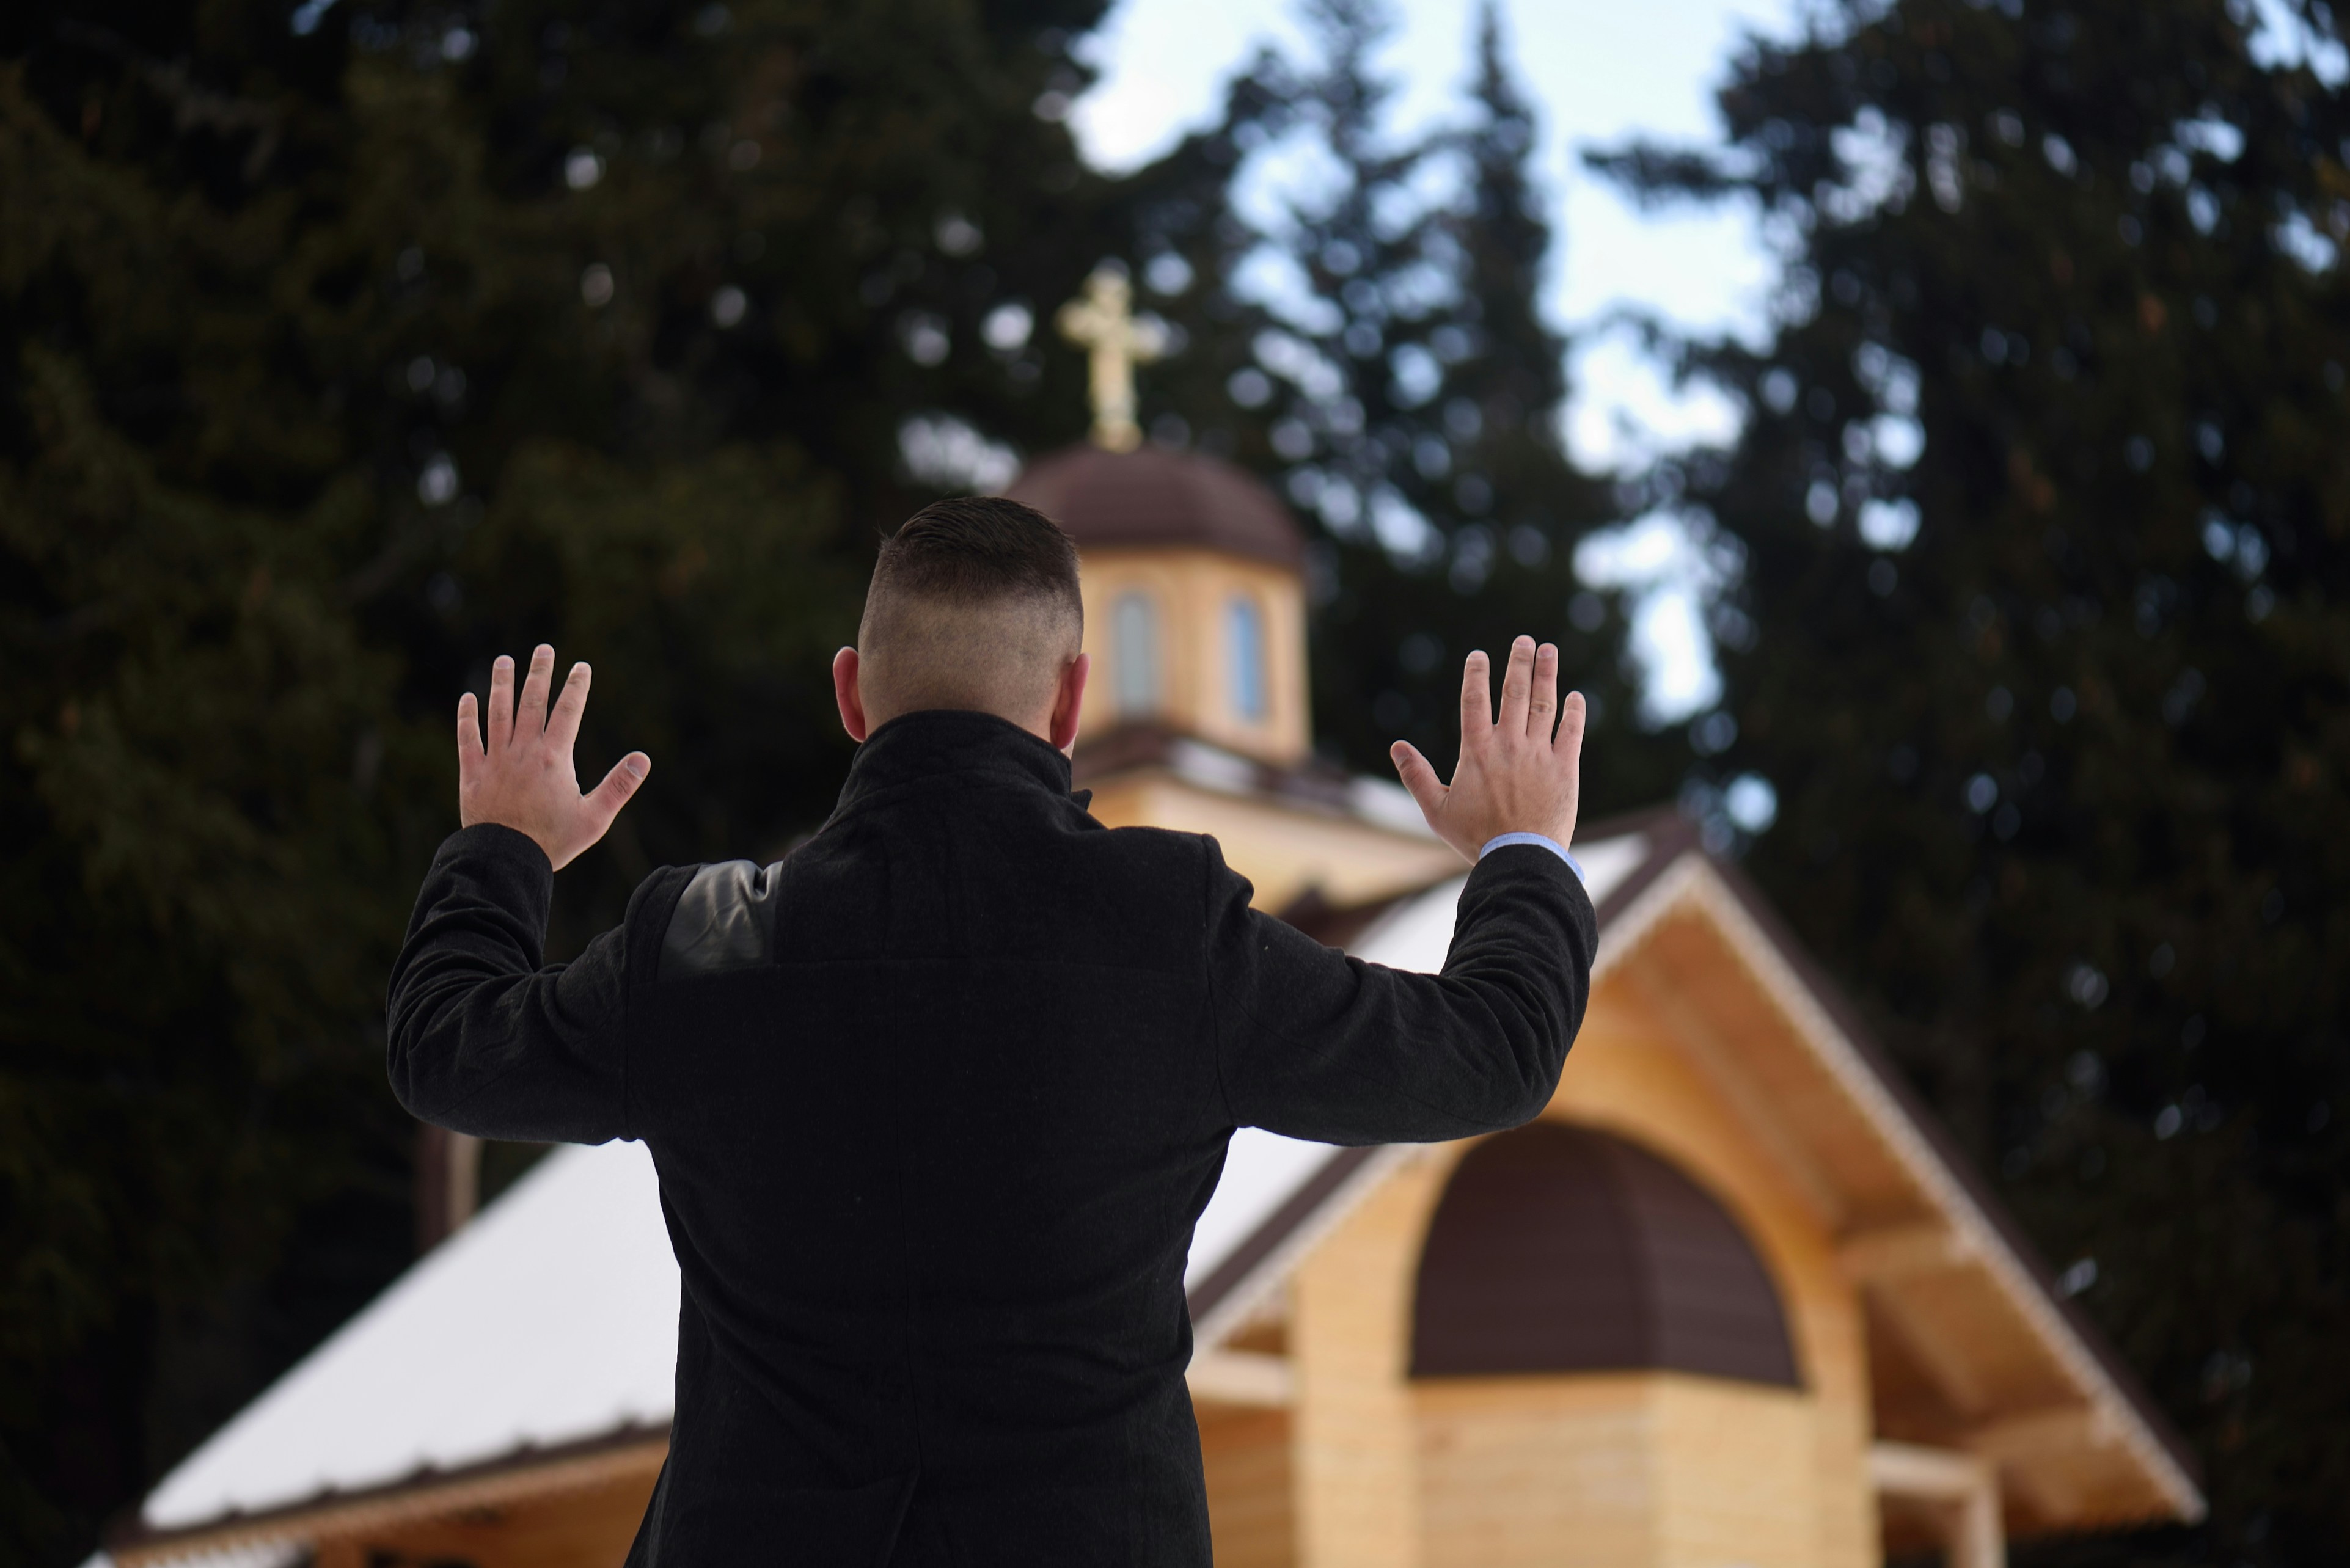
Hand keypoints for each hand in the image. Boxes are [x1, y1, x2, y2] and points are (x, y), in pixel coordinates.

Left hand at [458, 645, 649, 871]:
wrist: (505, 861)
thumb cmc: (553, 842)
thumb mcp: (594, 818)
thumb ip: (618, 786)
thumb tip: (642, 759)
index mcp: (554, 758)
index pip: (568, 712)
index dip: (576, 687)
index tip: (581, 666)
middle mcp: (523, 751)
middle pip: (532, 702)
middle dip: (540, 673)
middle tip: (544, 649)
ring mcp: (495, 760)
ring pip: (498, 713)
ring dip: (502, 684)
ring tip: (505, 661)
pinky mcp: (473, 774)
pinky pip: (467, 739)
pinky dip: (467, 717)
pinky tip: (468, 697)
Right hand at [1390, 636, 1584, 864]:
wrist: (1520, 859)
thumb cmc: (1476, 838)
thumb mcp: (1437, 810)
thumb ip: (1416, 776)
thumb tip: (1396, 747)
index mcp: (1477, 751)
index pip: (1474, 700)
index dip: (1476, 674)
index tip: (1480, 655)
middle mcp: (1509, 745)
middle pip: (1514, 692)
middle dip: (1519, 662)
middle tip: (1523, 640)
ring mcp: (1540, 754)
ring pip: (1544, 704)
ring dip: (1547, 674)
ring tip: (1549, 651)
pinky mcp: (1565, 768)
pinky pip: (1572, 732)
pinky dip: (1574, 712)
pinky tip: (1575, 696)